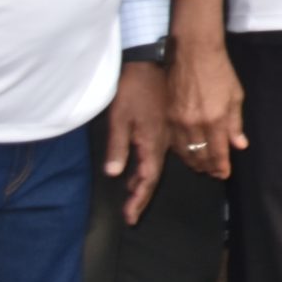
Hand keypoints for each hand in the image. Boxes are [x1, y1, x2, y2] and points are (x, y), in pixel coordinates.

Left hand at [102, 62, 168, 224]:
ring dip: (144, 181)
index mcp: (152, 143)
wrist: (152, 63)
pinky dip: (148, 166)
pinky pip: (159, 154)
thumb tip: (116, 174)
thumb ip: (118, 147)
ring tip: (132, 194)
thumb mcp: (119, 118)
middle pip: (154, 176)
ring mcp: (166, 134)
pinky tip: (140, 169)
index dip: (138, 200)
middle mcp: (163, 143)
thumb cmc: (133, 90)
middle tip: (131, 214)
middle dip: (141, 196)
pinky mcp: (165, 126)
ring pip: (156, 165)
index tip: (129, 218)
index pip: (146, 179)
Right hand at [167, 35, 247, 178]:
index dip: (221, 166)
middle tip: (213, 173)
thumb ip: (236, 123)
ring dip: (194, 162)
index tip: (224, 174)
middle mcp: (195, 124)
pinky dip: (181, 151)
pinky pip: (173, 141)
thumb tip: (239, 145)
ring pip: (185, 151)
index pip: (218, 152)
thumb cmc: (219, 71)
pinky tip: (186, 154)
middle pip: (200, 155)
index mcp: (215, 119)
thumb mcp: (235, 96)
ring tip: (201, 167)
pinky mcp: (168, 115)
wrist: (194, 53)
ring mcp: (179, 121)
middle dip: (208, 167)